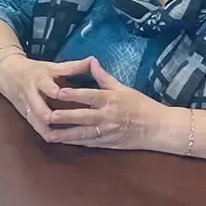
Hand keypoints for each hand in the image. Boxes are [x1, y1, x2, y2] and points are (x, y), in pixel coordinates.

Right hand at [0, 50, 93, 131]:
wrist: (7, 72)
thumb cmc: (34, 69)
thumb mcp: (52, 66)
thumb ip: (73, 67)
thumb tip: (93, 60)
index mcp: (40, 80)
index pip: (49, 88)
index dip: (59, 94)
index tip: (72, 100)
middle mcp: (32, 94)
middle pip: (40, 110)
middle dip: (50, 118)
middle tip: (67, 127)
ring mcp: (26, 107)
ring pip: (36, 122)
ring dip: (47, 131)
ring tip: (62, 138)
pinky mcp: (24, 115)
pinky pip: (34, 127)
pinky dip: (45, 133)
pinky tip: (57, 140)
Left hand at [44, 58, 175, 149]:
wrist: (159, 128)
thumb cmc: (142, 105)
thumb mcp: (124, 88)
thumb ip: (104, 77)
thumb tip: (92, 61)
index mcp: (111, 99)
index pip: (89, 96)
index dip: (73, 94)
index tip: (57, 92)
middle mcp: (107, 116)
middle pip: (82, 116)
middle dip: (63, 117)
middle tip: (46, 115)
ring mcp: (107, 132)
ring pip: (83, 134)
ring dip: (65, 134)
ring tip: (49, 134)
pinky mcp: (108, 144)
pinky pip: (89, 143)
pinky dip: (75, 143)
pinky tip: (63, 142)